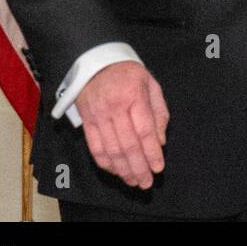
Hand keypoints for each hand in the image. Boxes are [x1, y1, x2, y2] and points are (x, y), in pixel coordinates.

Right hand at [75, 60, 169, 188]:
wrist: (95, 62)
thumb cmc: (129, 75)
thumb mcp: (151, 84)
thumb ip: (159, 112)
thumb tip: (160, 141)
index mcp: (134, 95)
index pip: (144, 130)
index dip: (151, 152)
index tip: (158, 168)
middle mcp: (114, 107)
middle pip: (127, 144)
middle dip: (138, 167)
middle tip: (146, 182)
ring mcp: (98, 115)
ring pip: (110, 150)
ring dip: (123, 169)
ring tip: (134, 181)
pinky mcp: (87, 121)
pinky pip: (95, 147)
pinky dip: (105, 163)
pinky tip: (116, 171)